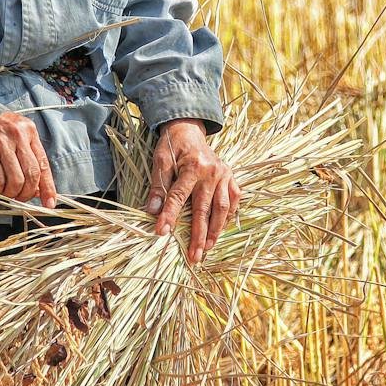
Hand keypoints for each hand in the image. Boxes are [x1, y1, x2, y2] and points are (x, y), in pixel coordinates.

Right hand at [0, 111, 56, 206]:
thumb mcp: (18, 137)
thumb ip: (29, 159)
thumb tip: (38, 190)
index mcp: (30, 132)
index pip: (43, 164)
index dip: (48, 188)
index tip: (49, 203)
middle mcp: (18, 136)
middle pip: (31, 174)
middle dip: (27, 193)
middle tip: (20, 198)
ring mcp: (1, 144)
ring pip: (16, 180)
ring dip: (12, 193)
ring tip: (7, 193)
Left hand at [145, 119, 238, 263]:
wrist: (189, 129)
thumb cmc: (173, 145)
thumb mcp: (160, 160)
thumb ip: (158, 185)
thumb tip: (152, 210)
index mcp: (192, 166)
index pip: (178, 196)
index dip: (170, 215)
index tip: (161, 233)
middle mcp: (211, 172)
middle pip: (204, 209)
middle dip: (198, 235)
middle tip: (193, 256)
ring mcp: (224, 175)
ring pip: (222, 208)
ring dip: (215, 230)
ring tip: (208, 248)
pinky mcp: (230, 177)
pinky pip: (233, 199)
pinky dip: (229, 216)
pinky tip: (221, 229)